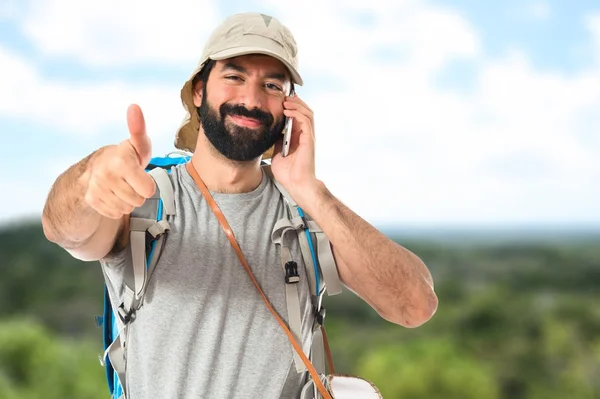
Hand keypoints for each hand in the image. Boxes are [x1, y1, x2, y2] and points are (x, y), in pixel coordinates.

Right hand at [85, 104, 155, 218]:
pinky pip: (115, 213)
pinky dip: (117, 206)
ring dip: (128, 200)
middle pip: (138, 200)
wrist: (98, 166)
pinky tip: (113, 194)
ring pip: (126, 208)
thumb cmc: (127, 156)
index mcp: (120, 162)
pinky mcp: (91, 200)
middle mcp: (105, 176)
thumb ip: (139, 129)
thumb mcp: (138, 144)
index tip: (141, 174)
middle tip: (132, 180)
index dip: (148, 184)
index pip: (148, 190)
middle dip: (138, 192)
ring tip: (123, 186)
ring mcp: (96, 189)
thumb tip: (134, 106)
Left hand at [270, 95, 319, 203]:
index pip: (299, 117)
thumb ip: (278, 142)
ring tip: (286, 100)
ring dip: (297, 105)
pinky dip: (297, 113)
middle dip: (296, 102)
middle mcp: (306, 136)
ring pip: (308, 113)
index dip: (293, 106)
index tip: (283, 100)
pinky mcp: (309, 140)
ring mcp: (309, 137)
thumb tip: (272, 132)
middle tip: (285, 96)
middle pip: (305, 112)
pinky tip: (287, 110)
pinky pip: (305, 121)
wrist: (295, 184)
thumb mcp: (278, 153)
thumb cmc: (288, 173)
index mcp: (300, 138)